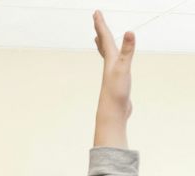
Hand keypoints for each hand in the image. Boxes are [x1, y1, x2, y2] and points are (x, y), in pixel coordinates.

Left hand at [94, 11, 134, 134]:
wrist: (112, 113)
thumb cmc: (115, 92)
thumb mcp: (123, 68)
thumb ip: (127, 50)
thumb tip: (130, 32)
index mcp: (110, 59)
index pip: (105, 37)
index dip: (100, 24)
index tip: (96, 12)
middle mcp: (109, 64)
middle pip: (103, 43)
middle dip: (101, 31)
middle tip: (96, 20)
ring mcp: (112, 72)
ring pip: (107, 54)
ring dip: (104, 44)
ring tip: (99, 38)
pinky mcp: (117, 80)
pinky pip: (114, 64)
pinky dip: (114, 58)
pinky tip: (114, 60)